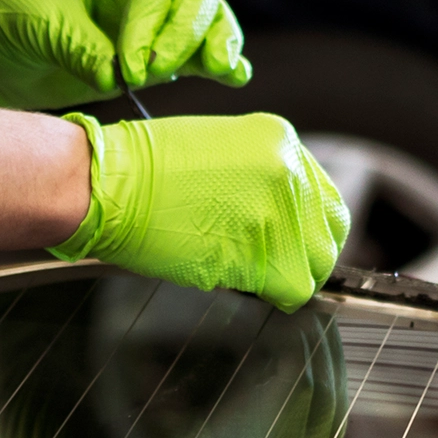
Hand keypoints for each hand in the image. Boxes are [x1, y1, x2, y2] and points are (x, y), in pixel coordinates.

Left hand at [0, 0, 250, 110]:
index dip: (148, 32)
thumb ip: (79, 48)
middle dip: (188, 35)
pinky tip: (232, 74)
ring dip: (215, 44)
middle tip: (158, 72)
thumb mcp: (34, 27)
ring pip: (203, 21)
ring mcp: (147, 18)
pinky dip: (213, 61)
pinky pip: (192, 52)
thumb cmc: (0, 22)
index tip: (131, 71)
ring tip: (222, 69)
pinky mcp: (148, 52)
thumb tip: (115, 75)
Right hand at [53, 112, 348, 312]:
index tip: (291, 244)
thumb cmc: (142, 168)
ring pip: (310, 271)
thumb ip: (259, 177)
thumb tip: (276, 216)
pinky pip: (284, 290)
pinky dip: (264, 294)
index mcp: (281, 143)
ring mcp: (275, 217)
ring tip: (249, 274)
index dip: (307, 230)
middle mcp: (288, 175)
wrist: (108, 182)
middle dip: (303, 258)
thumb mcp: (220, 149)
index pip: (325, 200)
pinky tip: (230, 277)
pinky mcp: (255, 255)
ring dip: (284, 279)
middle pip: (328, 238)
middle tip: (274, 267)